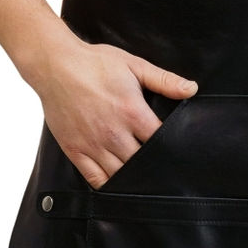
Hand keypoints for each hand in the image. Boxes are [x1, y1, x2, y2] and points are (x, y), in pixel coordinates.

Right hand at [33, 37, 198, 189]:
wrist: (56, 65)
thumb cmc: (95, 63)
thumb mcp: (134, 65)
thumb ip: (164, 80)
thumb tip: (191, 89)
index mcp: (132, 112)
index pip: (160, 141)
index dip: (169, 146)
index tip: (174, 148)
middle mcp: (114, 133)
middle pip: (142, 163)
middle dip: (152, 164)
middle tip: (160, 166)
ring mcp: (93, 144)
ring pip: (121, 175)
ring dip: (133, 177)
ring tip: (141, 176)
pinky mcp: (75, 150)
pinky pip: (95, 179)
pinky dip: (108, 185)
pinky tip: (117, 183)